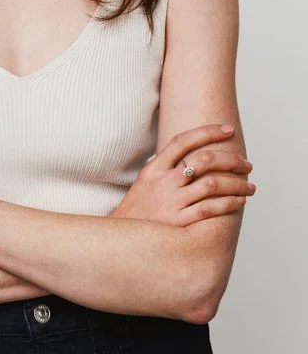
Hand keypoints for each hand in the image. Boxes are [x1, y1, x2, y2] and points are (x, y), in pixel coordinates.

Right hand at [109, 124, 255, 226]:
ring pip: (212, 185)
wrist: (122, 242)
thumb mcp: (145, 182)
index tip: (229, 130)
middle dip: (230, 159)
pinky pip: (210, 209)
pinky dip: (229, 203)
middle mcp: (163, 182)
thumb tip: (195, 155)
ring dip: (236, 183)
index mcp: (154, 169)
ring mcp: (171, 202)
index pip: (183, 140)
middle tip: (246, 164)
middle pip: (203, 160)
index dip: (208, 131)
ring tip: (250, 186)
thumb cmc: (139, 210)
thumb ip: (166, 168)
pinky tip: (239, 201)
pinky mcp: (179, 223)